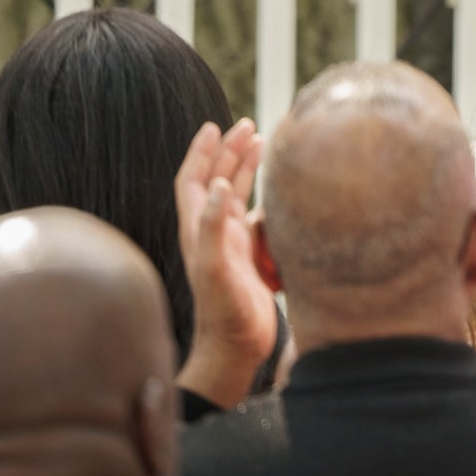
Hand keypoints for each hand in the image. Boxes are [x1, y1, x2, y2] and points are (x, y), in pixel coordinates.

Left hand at [172, 119, 277, 410]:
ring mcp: (231, 245)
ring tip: (261, 143)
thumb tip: (220, 186)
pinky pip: (258, 220)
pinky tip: (281, 192)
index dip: (201, 152)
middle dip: (228, 152)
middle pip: (217, 181)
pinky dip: (267, 200)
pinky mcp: (250, 259)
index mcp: (198, 231)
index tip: (213, 126)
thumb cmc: (223, 314)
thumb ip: (213, 228)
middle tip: (245, 126)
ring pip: (237, 197)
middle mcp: (213, 234)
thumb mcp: (215, 270)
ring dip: (246, 170)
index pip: (194, 181)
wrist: (237, 350)